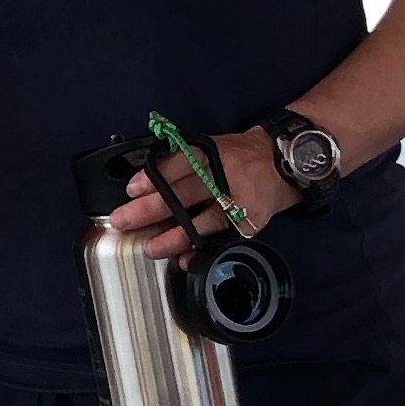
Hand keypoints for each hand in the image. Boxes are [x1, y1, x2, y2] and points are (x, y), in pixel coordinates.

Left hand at [107, 131, 300, 260]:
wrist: (279, 164)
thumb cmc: (236, 156)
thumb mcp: (209, 147)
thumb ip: (180, 161)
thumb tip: (144, 183)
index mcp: (209, 153)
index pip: (176, 163)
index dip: (153, 176)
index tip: (131, 190)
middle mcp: (222, 176)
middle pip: (182, 193)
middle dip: (150, 209)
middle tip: (124, 220)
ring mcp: (236, 201)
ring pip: (202, 221)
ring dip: (173, 237)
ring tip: (151, 248)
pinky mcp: (248, 222)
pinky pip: (221, 239)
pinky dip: (201, 250)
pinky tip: (185, 259)